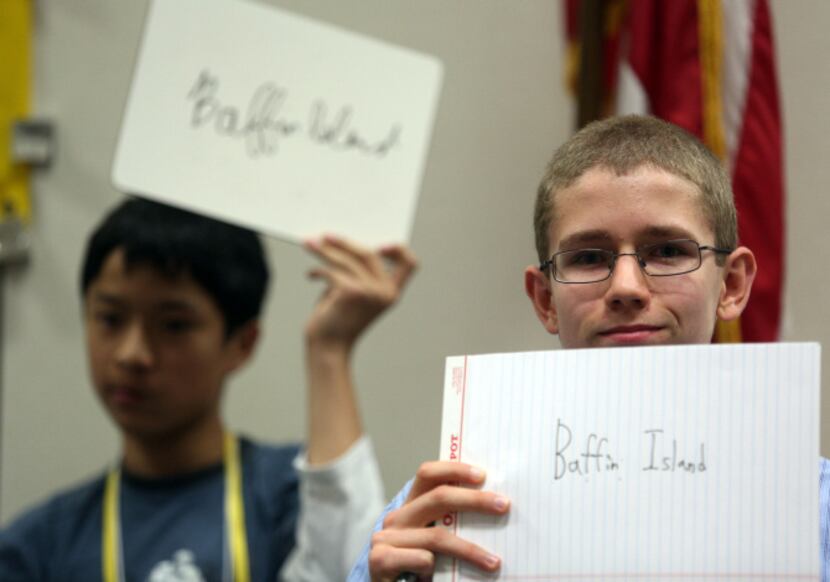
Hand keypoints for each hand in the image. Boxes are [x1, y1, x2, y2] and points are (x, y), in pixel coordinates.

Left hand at [304, 235, 416, 350]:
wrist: (327, 348)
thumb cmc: (337, 321)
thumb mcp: (353, 294)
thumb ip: (356, 272)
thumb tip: (341, 243)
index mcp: (392, 293)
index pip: (410, 264)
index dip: (398, 249)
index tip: (379, 245)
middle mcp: (386, 292)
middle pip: (369, 253)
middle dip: (344, 242)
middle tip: (325, 236)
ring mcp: (371, 292)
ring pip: (346, 260)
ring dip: (324, 251)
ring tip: (309, 245)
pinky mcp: (351, 292)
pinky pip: (332, 271)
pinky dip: (318, 270)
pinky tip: (311, 275)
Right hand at [369, 461, 508, 580]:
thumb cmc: (420, 570)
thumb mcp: (437, 544)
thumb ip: (452, 526)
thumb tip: (494, 511)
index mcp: (411, 507)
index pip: (428, 474)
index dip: (454, 469)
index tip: (482, 475)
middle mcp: (397, 517)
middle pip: (437, 496)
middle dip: (474, 500)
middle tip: (503, 505)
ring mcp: (386, 537)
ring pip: (436, 536)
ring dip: (470, 549)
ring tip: (494, 561)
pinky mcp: (380, 559)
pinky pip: (420, 558)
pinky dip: (434, 566)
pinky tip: (435, 576)